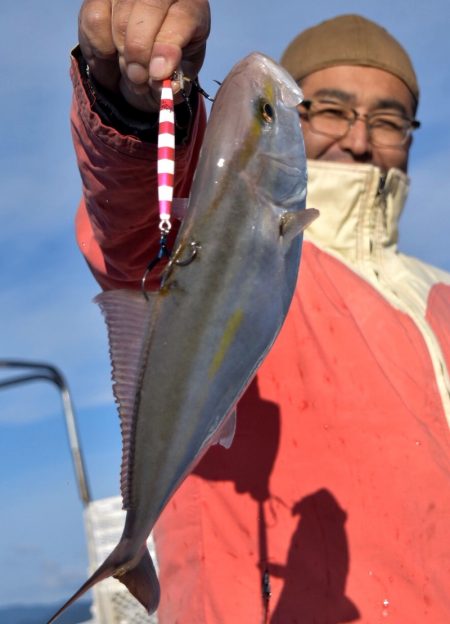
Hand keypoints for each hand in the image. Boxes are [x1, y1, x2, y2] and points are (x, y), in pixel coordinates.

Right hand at [78, 0, 210, 111]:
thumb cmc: (166, 63)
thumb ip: (176, 81)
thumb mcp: (179, 75)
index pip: (181, 18)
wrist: (141, 59)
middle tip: (138, 78)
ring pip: (120, 21)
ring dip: (122, 58)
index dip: (167, 47)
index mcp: (190, 6)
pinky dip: (101, 49)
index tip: (158, 73)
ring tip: (131, 73)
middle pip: (148, 12)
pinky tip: (112, 56)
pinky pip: (95, 22)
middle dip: (140, 53)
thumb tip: (166, 85)